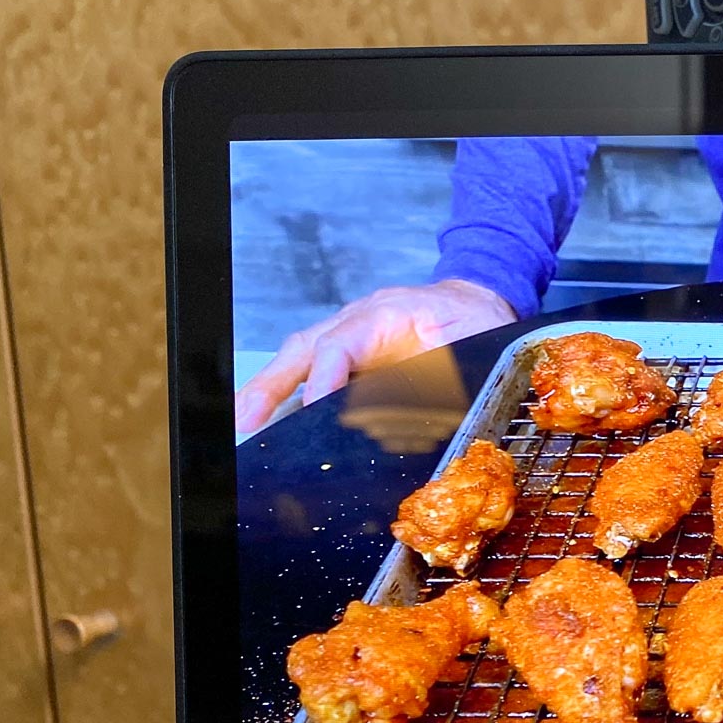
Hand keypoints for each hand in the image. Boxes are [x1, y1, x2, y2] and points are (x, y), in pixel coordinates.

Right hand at [235, 279, 515, 431]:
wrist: (477, 301)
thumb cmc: (478, 322)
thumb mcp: (475, 341)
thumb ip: (448, 370)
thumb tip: (427, 406)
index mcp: (387, 314)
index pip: (342, 344)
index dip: (325, 377)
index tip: (314, 409)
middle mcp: (358, 321)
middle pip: (305, 348)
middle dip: (272, 385)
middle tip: (248, 420)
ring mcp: (350, 334)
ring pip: (300, 356)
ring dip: (268, 389)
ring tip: (244, 421)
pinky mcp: (350, 352)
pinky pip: (311, 367)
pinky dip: (287, 391)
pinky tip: (269, 418)